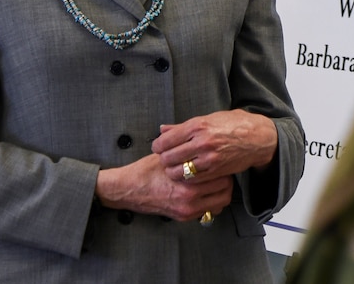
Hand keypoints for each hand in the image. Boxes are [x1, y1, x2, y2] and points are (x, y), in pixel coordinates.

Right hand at [95, 153, 231, 222]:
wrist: (127, 190)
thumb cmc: (146, 171)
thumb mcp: (167, 156)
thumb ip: (185, 148)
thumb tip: (202, 137)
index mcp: (187, 183)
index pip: (220, 175)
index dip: (223, 166)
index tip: (221, 160)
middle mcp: (189, 200)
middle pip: (225, 190)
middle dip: (226, 179)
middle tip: (223, 170)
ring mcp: (187, 210)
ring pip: (220, 202)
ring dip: (222, 192)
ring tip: (216, 181)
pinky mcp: (184, 217)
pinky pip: (209, 211)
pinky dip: (212, 202)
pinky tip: (207, 192)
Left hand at [153, 109, 277, 183]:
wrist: (258, 138)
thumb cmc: (234, 124)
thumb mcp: (209, 118)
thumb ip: (184, 126)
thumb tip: (163, 129)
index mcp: (198, 126)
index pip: (165, 141)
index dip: (158, 146)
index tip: (159, 147)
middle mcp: (201, 142)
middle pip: (168, 158)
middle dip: (164, 159)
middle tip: (167, 158)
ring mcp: (208, 159)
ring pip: (177, 172)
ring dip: (173, 170)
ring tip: (176, 166)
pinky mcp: (215, 171)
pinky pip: (191, 180)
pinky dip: (186, 178)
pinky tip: (188, 172)